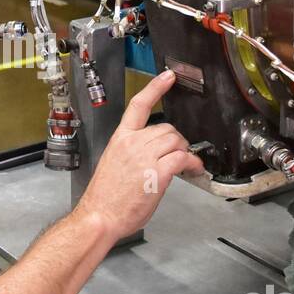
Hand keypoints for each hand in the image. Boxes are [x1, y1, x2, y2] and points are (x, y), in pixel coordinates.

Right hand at [73, 69, 204, 242]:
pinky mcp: (157, 173)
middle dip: (176, 140)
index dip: (155, 87)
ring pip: (176, 140)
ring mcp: (144, 157)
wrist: (100, 216)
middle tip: (177, 153)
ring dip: (184, 151)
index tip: (168, 77)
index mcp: (120, 138)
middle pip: (166, 127)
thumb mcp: (114, 164)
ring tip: (185, 164)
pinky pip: (182, 158)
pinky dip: (192, 163)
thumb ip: (133, 153)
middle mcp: (132, 143)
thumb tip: (152, 154)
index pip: (138, 105)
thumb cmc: (105, 198)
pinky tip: (193, 169)